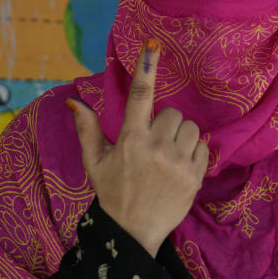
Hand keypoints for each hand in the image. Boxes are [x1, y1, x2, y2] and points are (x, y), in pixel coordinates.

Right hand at [68, 39, 208, 255]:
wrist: (132, 232)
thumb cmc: (113, 192)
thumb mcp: (94, 162)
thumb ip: (87, 129)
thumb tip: (74, 100)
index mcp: (130, 140)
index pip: (139, 96)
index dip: (146, 68)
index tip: (152, 46)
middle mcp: (155, 147)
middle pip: (172, 113)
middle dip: (164, 124)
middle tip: (154, 144)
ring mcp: (178, 162)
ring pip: (190, 127)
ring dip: (181, 137)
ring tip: (167, 156)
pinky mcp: (195, 176)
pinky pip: (203, 147)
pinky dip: (194, 153)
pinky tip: (179, 168)